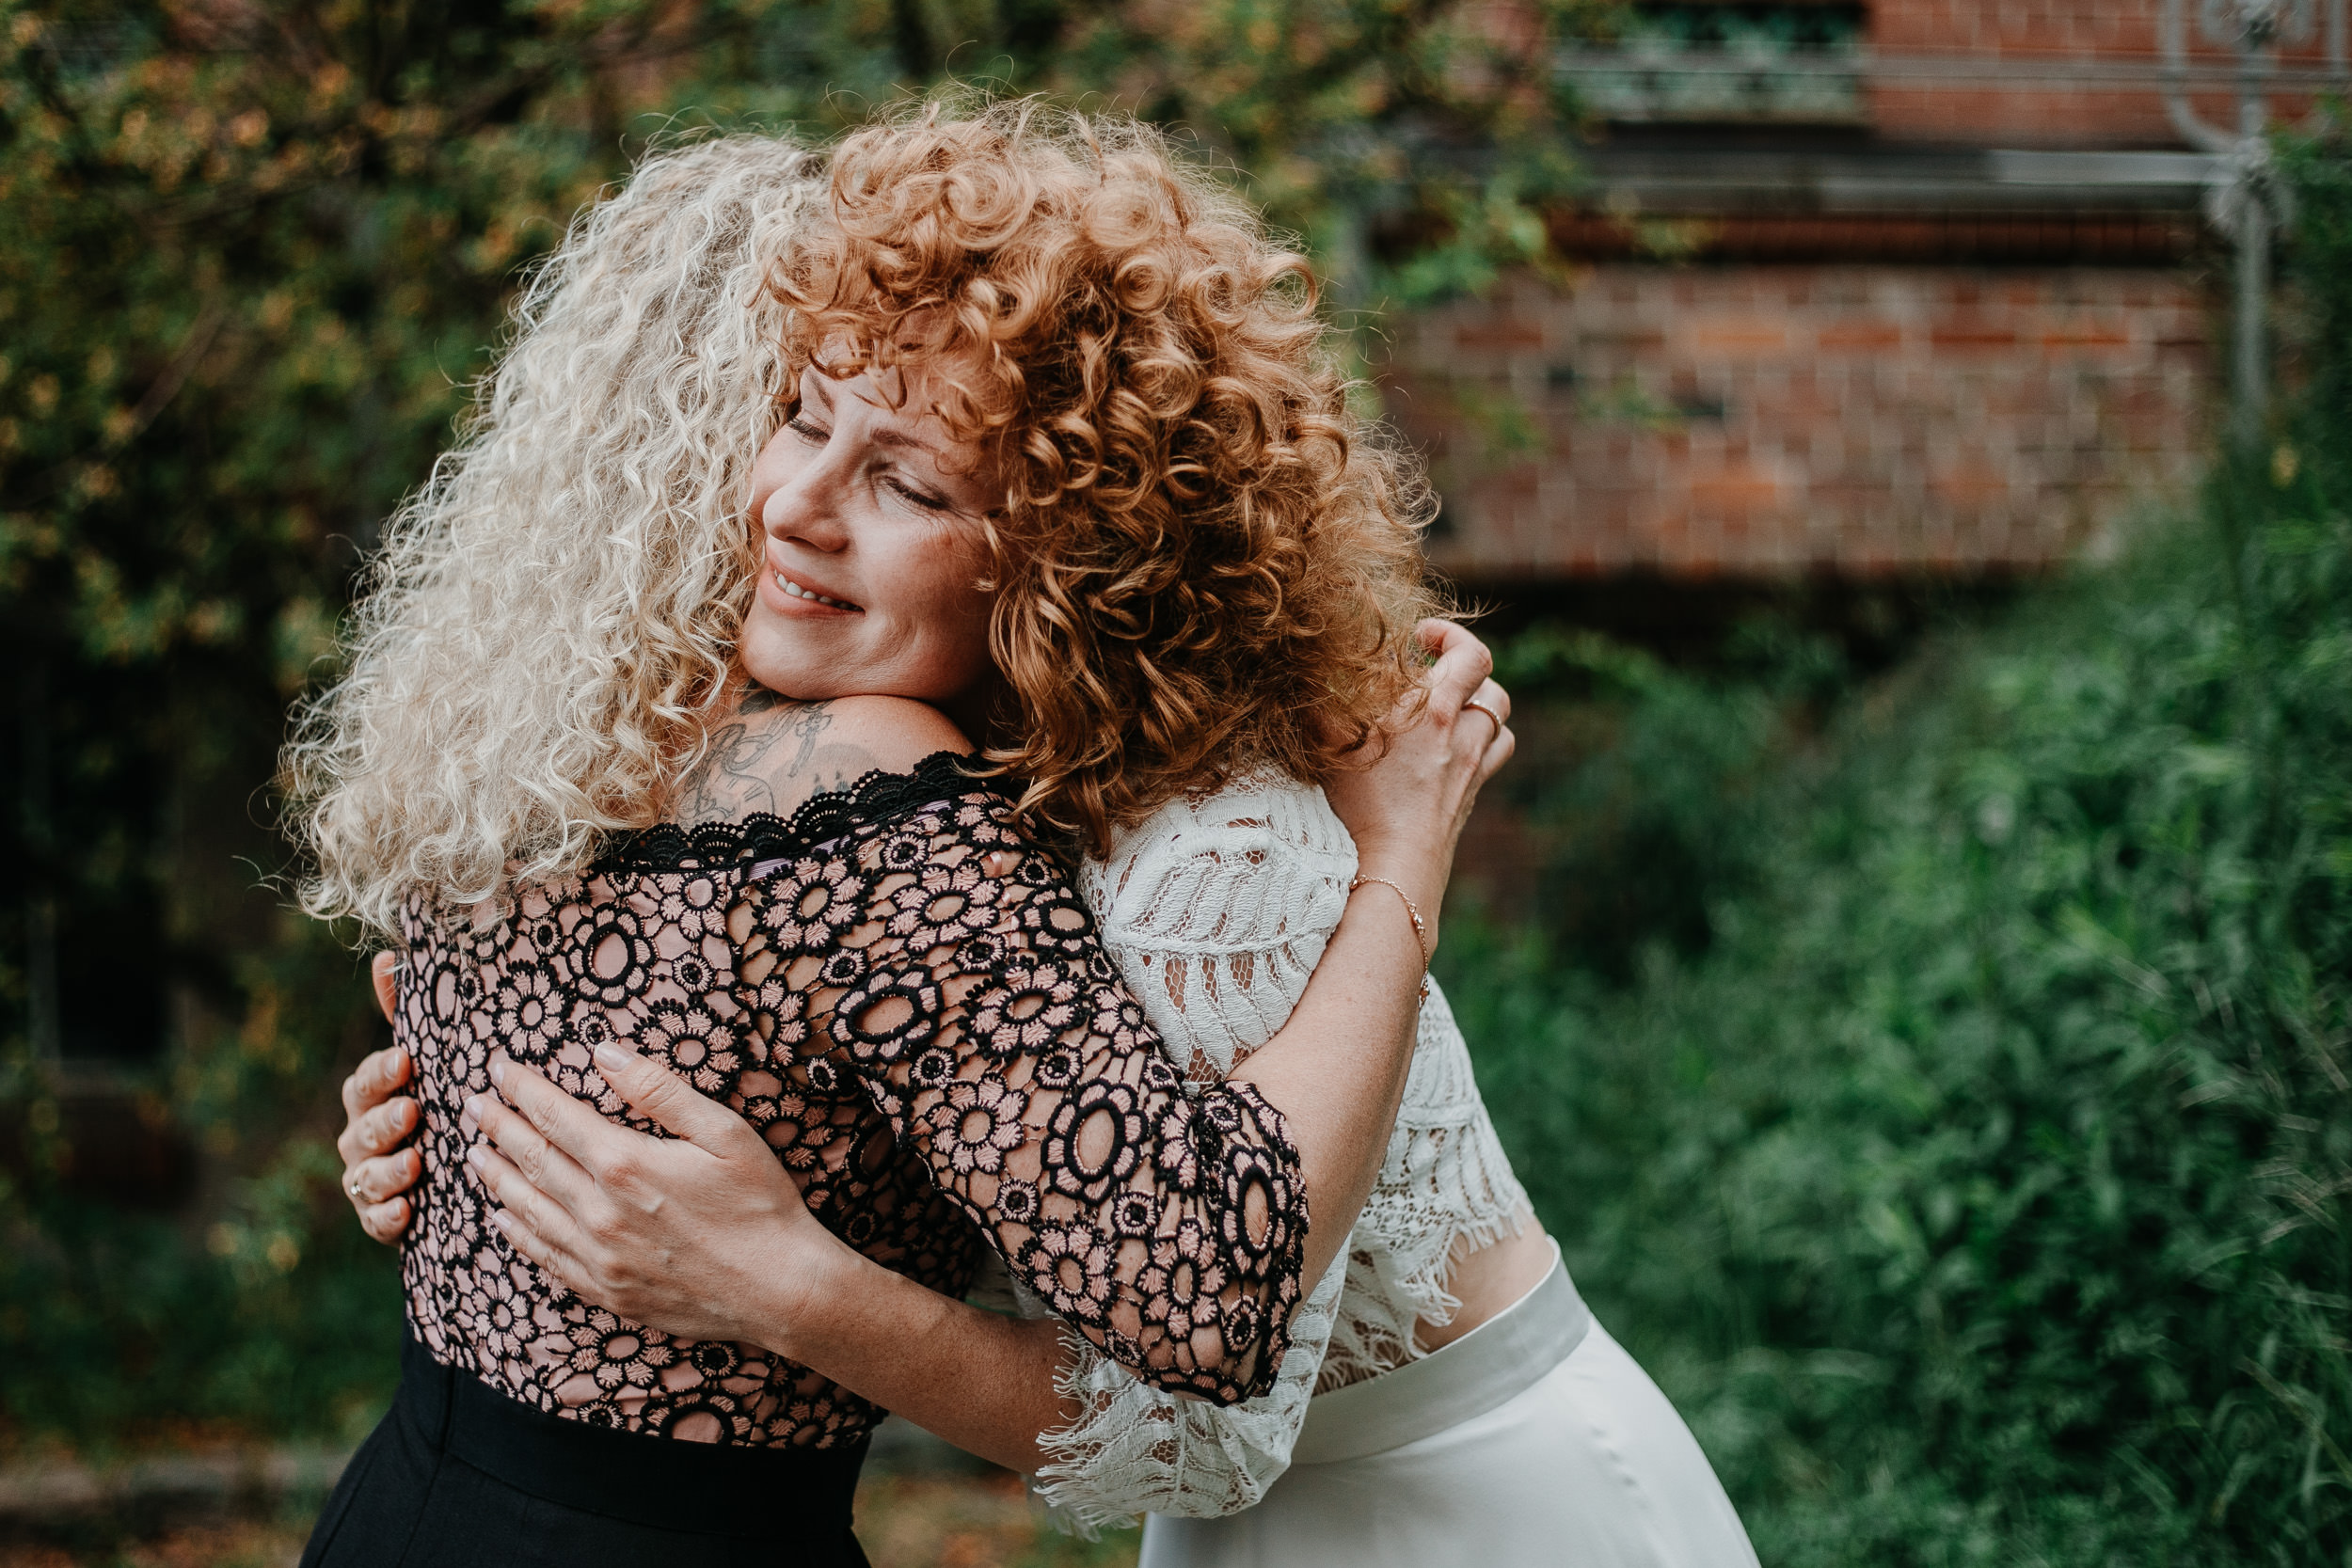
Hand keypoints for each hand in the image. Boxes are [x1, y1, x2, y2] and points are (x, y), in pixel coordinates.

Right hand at [338, 952, 421, 1244]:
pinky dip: (388, 1217)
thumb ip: (406, 1013)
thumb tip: (386, 957)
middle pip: (362, 1130)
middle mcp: (360, 1137)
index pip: (366, 1080)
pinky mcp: (380, 1218)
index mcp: (370, 1097)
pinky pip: (376, 1221)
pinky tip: (406, 1211)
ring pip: (365, 1177)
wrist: (449, 1171)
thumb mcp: (429, 1060)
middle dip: (385, 1122)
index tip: (406, 1060)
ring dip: (387, 1172)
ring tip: (415, 1165)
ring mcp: (367, 1180)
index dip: (382, 1071)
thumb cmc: (433, 1101)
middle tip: (412, 1113)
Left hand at [462, 1041, 843, 1351]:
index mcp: (626, 1164)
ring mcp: (598, 1257)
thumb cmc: (761, 1204)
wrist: (780, 1290)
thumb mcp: (724, 1132)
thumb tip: (604, 1053)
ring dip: (496, 1177)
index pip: (555, 1116)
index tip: (498, 1067)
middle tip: (471, 1104)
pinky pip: (544, 1258)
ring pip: (527, 1210)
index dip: (523, 1089)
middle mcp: (599, 1212)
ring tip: (474, 1154)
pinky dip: (516, 1234)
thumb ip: (660, 1090)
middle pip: (532, 1160)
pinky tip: (502, 1218)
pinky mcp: (606, 1291)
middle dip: (498, 1126)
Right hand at [1321, 619, 1512, 946]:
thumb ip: (1318, 700)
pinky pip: (1491, 759)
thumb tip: (1297, 668)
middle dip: (1468, 672)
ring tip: (1449, 709)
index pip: (1471, 654)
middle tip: (1435, 673)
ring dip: (1480, 709)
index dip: (1451, 636)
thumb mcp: (1328, 742)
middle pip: (1492, 687)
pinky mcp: (1469, 799)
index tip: (1421, 639)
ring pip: (1499, 724)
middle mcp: (1465, 735)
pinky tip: (1449, 752)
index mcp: (1435, 709)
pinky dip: (1479, 746)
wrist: (1393, 868)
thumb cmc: (1358, 803)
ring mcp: (1473, 770)